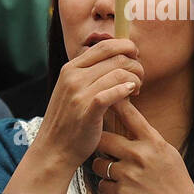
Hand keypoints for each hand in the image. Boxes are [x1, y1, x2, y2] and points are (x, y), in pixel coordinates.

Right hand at [33, 39, 143, 173]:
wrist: (54, 148)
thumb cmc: (70, 120)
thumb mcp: (74, 90)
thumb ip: (92, 74)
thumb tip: (120, 59)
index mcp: (71, 68)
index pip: (105, 45)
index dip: (127, 48)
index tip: (136, 59)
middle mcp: (73, 76)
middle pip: (117, 58)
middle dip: (136, 66)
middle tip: (139, 80)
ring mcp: (78, 93)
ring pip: (120, 73)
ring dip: (136, 80)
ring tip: (136, 91)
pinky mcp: (86, 110)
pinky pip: (112, 93)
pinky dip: (126, 90)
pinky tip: (131, 94)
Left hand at [93, 100, 193, 193]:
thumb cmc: (175, 181)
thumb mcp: (168, 154)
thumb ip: (149, 140)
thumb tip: (129, 123)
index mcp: (155, 143)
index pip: (131, 116)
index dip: (116, 102)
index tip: (105, 92)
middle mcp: (141, 155)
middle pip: (104, 139)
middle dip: (101, 144)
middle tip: (106, 149)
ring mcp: (130, 174)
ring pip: (99, 165)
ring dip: (105, 170)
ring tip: (121, 176)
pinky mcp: (122, 192)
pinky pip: (103, 185)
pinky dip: (110, 188)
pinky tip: (124, 190)